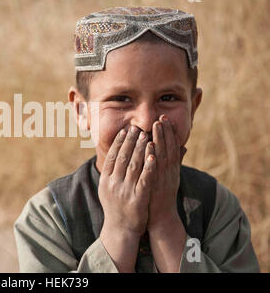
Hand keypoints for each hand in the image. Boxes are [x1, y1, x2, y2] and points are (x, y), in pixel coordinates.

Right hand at [99, 125, 155, 236]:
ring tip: (146, 136)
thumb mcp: (106, 189)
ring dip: (140, 149)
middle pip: (123, 157)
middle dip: (130, 141)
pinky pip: (144, 179)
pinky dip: (148, 166)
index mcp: (106, 180)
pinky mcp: (137, 199)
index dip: (119, 142)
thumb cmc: (115, 207)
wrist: (120, 230)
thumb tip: (110, 154)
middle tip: (137, 128)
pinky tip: (153, 155)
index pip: (112, 156)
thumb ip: (109, 172)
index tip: (125, 130)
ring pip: (133, 165)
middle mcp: (114, 184)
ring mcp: (125, 191)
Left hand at [147, 114, 185, 229]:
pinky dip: (153, 158)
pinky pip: (155, 169)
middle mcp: (169, 172)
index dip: (170, 132)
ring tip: (156, 125)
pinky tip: (150, 147)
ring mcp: (163, 179)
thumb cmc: (161, 195)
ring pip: (163, 156)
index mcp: (172, 169)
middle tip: (161, 116)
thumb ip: (176, 161)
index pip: (172, 146)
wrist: (160, 218)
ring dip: (160, 140)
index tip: (165, 117)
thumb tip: (183, 145)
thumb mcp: (170, 176)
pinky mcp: (155, 186)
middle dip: (165, 132)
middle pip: (169, 148)